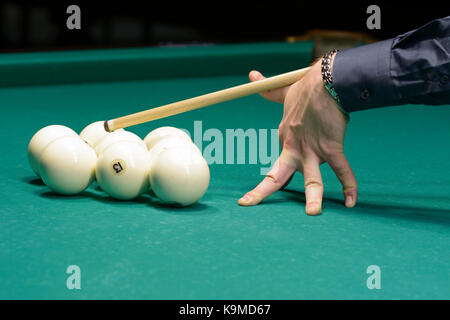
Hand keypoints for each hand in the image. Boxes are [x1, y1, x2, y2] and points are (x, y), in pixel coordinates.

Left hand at [238, 57, 357, 214]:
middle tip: (248, 203)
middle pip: (276, 175)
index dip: (270, 178)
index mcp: (283, 137)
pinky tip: (351, 203)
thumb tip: (251, 74)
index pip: (275, 164)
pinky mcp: (332, 147)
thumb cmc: (305, 86)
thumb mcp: (281, 89)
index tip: (259, 191)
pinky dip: (349, 185)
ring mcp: (312, 150)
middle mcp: (293, 147)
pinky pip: (342, 170)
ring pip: (312, 179)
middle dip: (261, 191)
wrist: (325, 80)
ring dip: (313, 197)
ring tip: (312, 214)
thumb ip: (267, 88)